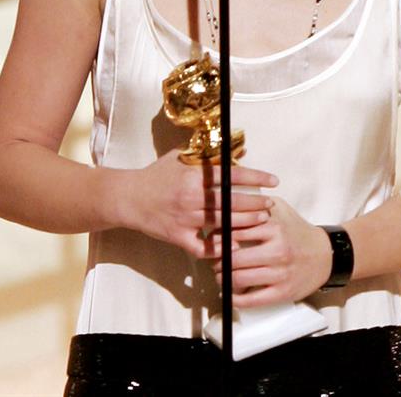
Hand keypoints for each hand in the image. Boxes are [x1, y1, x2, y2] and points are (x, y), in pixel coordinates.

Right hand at [110, 150, 277, 259]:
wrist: (128, 197)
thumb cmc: (156, 175)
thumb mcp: (179, 158)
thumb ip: (206, 156)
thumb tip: (234, 151)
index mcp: (194, 175)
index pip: (232, 175)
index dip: (255, 177)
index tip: (272, 181)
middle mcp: (192, 196)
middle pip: (232, 201)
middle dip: (255, 203)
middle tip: (270, 204)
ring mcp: (185, 218)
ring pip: (222, 223)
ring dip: (245, 223)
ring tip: (261, 221)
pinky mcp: (177, 236)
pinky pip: (202, 246)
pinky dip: (219, 248)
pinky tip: (234, 246)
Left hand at [213, 197, 331, 306]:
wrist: (325, 254)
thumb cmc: (297, 230)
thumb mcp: (279, 208)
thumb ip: (256, 202)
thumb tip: (228, 201)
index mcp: (274, 227)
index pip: (235, 231)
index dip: (219, 236)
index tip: (212, 239)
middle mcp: (277, 250)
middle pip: (234, 257)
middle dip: (218, 260)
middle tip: (213, 259)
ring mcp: (280, 273)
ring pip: (239, 278)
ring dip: (223, 278)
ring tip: (219, 274)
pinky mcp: (282, 292)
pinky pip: (252, 299)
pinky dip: (236, 299)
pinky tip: (229, 294)